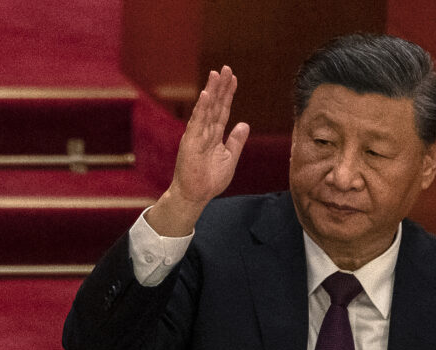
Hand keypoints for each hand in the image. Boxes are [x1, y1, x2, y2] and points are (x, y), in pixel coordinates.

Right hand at [146, 66, 249, 235]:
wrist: (196, 195)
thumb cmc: (210, 179)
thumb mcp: (230, 158)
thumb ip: (236, 141)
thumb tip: (245, 124)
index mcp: (215, 135)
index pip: (223, 110)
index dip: (228, 94)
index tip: (233, 78)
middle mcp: (205, 131)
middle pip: (215, 105)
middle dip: (221, 87)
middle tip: (226, 68)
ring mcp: (197, 135)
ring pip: (206, 109)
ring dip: (211, 91)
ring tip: (216, 74)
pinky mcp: (191, 142)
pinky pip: (197, 121)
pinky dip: (202, 107)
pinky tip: (207, 94)